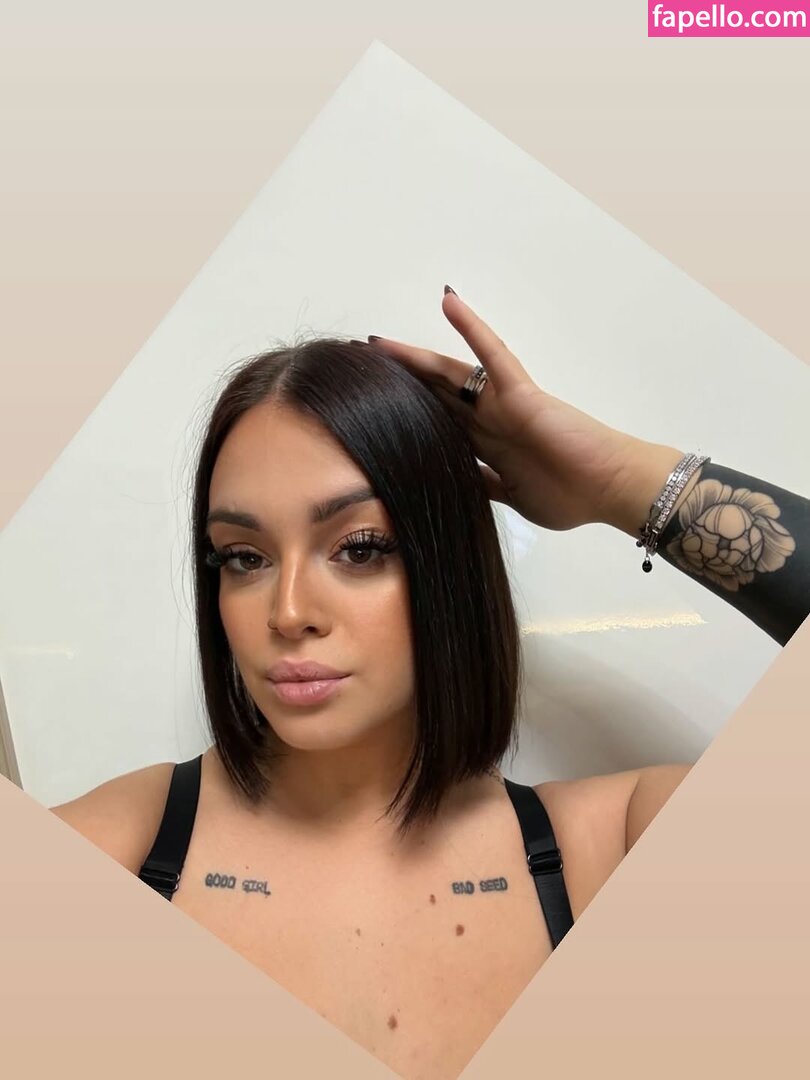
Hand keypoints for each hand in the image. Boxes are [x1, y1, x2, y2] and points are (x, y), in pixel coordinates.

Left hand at [366, 289, 682, 534]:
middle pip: (434, 398)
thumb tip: (457, 484)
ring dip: (414, 360)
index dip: (407, 416)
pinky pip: (492, 355)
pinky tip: (449, 300)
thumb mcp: (513, 497)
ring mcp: (502, 405)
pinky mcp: (520, 394)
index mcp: (487, 448)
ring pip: (450, 375)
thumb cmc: (573, 495)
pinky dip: (471, 328)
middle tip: (360, 371)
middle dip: (398, 386)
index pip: (439, 426)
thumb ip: (486, 486)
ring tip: (378, 344)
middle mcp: (489, 422)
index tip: (372, 410)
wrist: (611, 489)